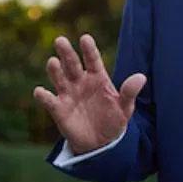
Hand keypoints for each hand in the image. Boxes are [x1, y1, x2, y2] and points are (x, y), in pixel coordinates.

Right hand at [33, 34, 146, 154]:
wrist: (101, 143)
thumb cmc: (114, 120)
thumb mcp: (125, 107)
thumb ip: (130, 92)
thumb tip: (141, 77)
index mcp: (98, 77)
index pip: (93, 60)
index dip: (89, 49)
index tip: (85, 38)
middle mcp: (81, 82)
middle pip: (72, 64)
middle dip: (67, 53)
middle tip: (60, 40)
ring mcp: (68, 94)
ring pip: (59, 78)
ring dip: (55, 70)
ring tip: (53, 62)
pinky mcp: (58, 109)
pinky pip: (49, 100)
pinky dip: (43, 96)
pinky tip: (40, 92)